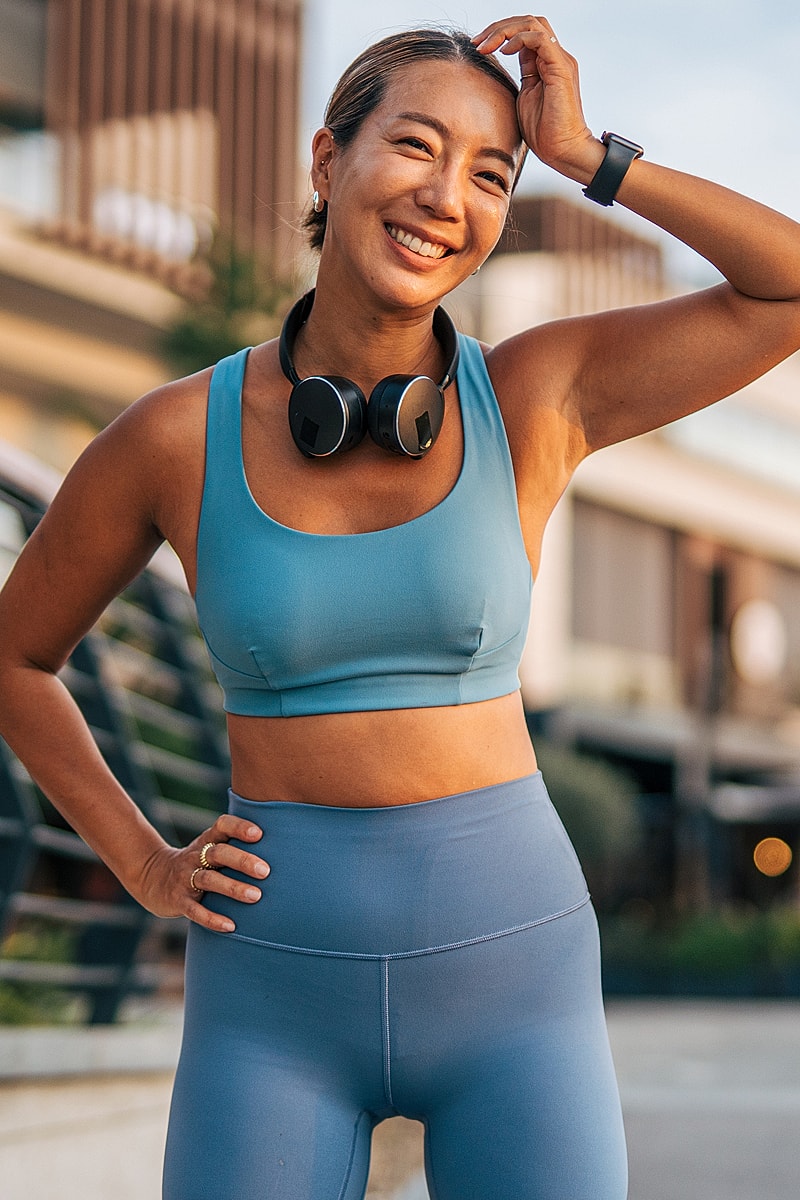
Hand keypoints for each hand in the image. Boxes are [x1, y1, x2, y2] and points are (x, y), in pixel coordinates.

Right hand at [137, 812, 269, 932]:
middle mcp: (195, 856)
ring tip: (256, 897)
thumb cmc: (198, 862)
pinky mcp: (178, 900)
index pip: (222, 826)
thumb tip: (284, 849)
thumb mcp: (211, 848)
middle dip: (242, 860)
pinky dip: (212, 918)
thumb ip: (236, 846)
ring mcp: (185, 878)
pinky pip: (194, 910)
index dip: (238, 827)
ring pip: (209, 880)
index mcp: (207, 840)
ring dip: (232, 888)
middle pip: (218, 853)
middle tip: (266, 871)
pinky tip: (231, 926)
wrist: (152, 877)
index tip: (259, 834)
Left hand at [472, 16, 599, 181]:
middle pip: (527, 21)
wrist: (563, 150)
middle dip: (498, 27)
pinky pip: (539, 39)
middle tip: (477, 42)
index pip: (524, 32)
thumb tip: (502, 65)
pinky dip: (519, 40)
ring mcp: (560, 60)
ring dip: (504, 30)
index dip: (499, 33)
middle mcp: (555, 56)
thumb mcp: (524, 98)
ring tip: (486, 45)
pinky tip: (504, 52)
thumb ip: (521, 77)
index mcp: (546, 62)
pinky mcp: (561, 69)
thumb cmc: (544, 132)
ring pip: (532, 24)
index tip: (477, 46)